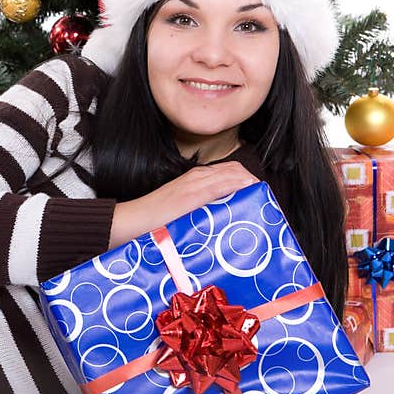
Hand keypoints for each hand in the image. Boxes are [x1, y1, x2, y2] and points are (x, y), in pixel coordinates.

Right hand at [109, 162, 260, 248]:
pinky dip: (238, 188)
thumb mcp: (180, 210)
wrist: (130, 221)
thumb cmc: (153, 221)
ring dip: (250, 187)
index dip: (247, 182)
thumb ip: (199, 210)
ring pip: (233, 175)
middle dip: (253, 183)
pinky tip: (247, 197)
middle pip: (236, 170)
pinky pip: (221, 186)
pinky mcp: (191, 195)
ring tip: (260, 204)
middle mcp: (197, 177)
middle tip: (262, 203)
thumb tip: (218, 223)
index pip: (230, 172)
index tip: (256, 199)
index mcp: (194, 179)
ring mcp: (194, 184)